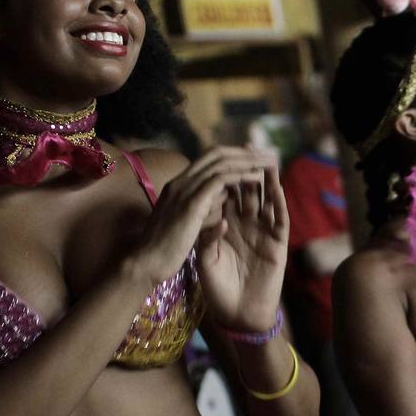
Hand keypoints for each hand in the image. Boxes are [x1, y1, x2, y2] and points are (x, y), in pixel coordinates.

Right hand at [130, 149, 268, 286]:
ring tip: (269, 161)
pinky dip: (241, 176)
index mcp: (178, 185)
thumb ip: (203, 204)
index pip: (208, 158)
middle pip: (216, 153)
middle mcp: (180, 181)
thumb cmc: (164, 248)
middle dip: (244, 152)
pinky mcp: (192, 203)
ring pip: (221, 162)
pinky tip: (258, 178)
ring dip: (247, 160)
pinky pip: (221, 180)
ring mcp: (184, 190)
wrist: (146, 263)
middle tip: (267, 153)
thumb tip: (224, 194)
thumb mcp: (186, 220)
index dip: (233, 155)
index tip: (253, 158)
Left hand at [195, 147, 289, 331]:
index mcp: (225, 224)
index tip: (219, 152)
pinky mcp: (277, 243)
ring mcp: (263, 232)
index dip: (224, 173)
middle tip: (248, 144)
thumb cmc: (218, 289)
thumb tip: (211, 210)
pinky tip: (275, 186)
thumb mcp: (204, 258)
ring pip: (266, 199)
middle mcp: (245, 224)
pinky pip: (279, 218)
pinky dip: (278, 201)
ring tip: (266, 156)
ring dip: (267, 178)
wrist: (237, 316)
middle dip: (247, 167)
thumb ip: (206, 234)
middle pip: (248, 189)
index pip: (226, 192)